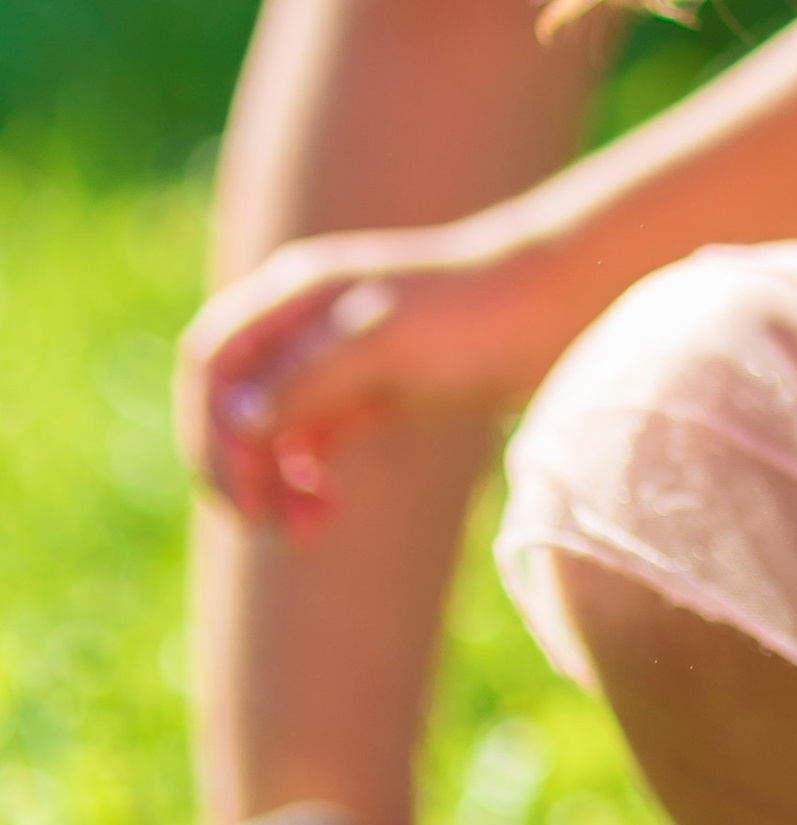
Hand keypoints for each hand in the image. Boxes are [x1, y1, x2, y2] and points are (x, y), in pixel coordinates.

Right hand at [177, 224, 559, 538]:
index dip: (207, 428)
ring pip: (270, 433)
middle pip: (231, 403)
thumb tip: (234, 421)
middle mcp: (308, 322)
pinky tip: (322, 513)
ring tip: (307, 531)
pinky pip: (311, 445)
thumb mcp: (386, 343)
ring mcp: (339, 359)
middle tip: (265, 523)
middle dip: (238, 466)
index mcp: (297, 292)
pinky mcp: (374, 391)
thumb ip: (307, 378)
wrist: (562, 309)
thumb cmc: (475, 315)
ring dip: (272, 485)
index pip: (211, 362)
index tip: (241, 489)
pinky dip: (304, 482)